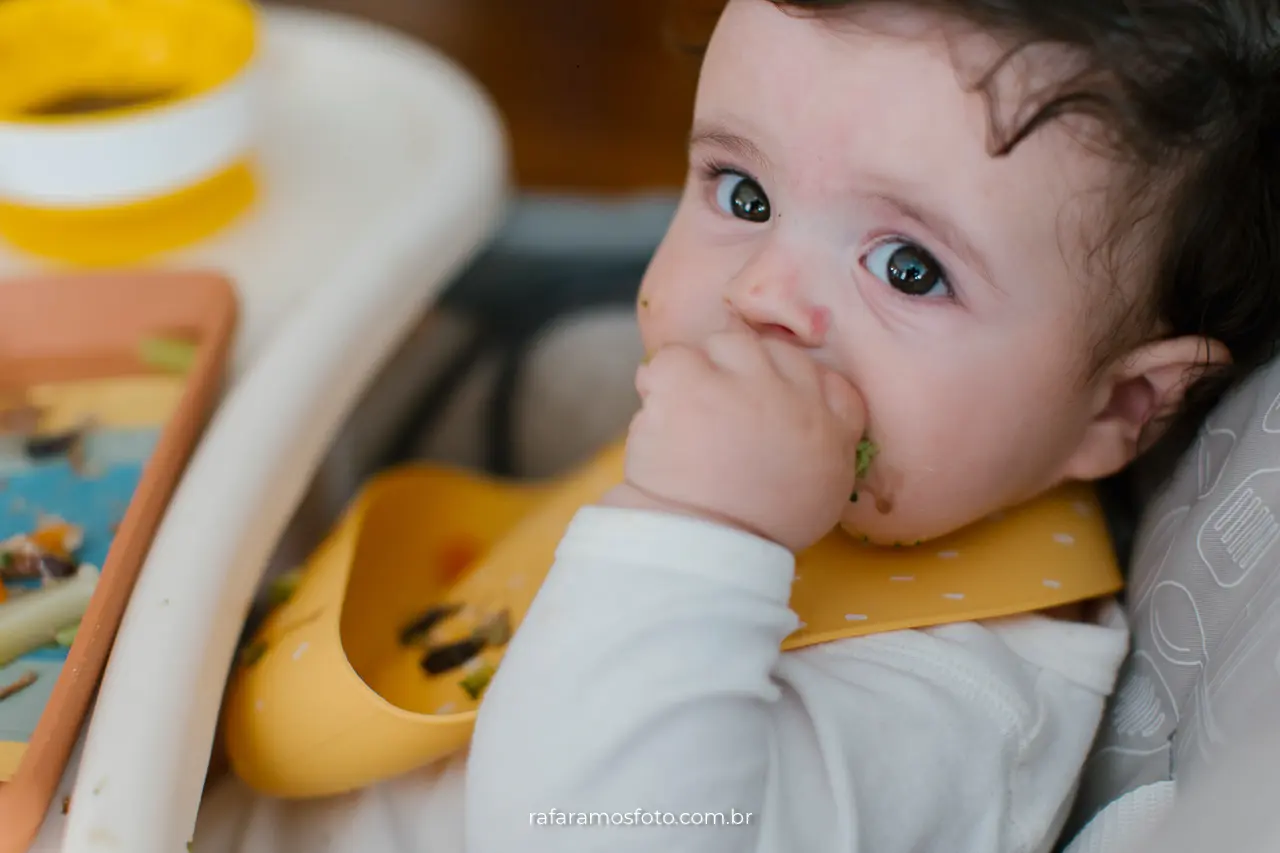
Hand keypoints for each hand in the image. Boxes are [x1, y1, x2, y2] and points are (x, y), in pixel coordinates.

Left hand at [609, 330, 864, 551]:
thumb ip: (828, 449)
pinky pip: (672, 357)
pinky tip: (658, 413)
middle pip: (767, 351)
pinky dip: (658, 382)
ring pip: (721, 345)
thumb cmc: (759, 531)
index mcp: (829, 426)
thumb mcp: (824, 494)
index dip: (786, 380)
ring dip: (701, 373)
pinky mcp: (691, 381)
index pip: (821, 375)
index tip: (761, 402)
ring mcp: (741, 383)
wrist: (705, 545)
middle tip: (716, 412)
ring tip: (684, 414)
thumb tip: (814, 419)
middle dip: (740, 374)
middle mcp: (792, 395)